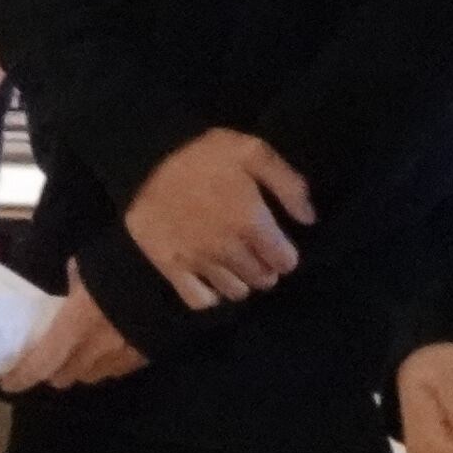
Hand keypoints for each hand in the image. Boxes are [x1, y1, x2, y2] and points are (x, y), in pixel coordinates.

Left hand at [0, 270, 151, 397]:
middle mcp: (95, 349)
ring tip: (79, 356)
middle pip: (65, 376)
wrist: (170, 270)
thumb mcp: (85, 269)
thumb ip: (74, 284)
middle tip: (48, 362)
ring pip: (93, 376)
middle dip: (54, 372)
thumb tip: (73, 283)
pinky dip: (108, 365)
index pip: (41, 363)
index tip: (9, 383)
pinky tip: (108, 351)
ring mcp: (122, 357)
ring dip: (81, 370)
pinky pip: (118, 370)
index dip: (23, 377)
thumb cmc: (119, 262)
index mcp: (73, 326)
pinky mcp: (145, 357)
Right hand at [125, 129, 315, 309]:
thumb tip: (308, 220)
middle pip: (262, 279)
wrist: (144, 157)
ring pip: (235, 291)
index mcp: (250, 221)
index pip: (285, 261)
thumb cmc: (203, 154)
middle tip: (254, 250)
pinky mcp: (169, 266)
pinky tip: (210, 277)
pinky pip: (200, 300)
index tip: (276, 242)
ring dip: (240, 280)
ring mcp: (196, 260)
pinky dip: (210, 294)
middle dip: (264, 267)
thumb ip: (288, 184)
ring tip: (233, 262)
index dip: (285, 252)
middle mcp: (226, 248)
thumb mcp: (253, 152)